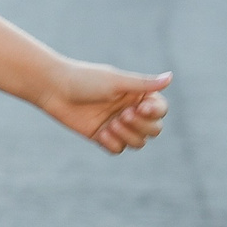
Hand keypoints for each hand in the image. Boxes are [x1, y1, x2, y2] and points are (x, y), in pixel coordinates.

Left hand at [41, 62, 171, 153]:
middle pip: (154, 130)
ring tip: (111, 124)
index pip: (160, 110)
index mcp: (137, 95)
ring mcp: (117, 125)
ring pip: (138, 143)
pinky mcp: (102, 136)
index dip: (155, 113)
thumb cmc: (86, 80)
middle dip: (141, 126)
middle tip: (122, 115)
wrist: (55, 89)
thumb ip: (144, 84)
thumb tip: (171, 77)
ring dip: (128, 135)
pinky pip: (118, 149)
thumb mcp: (117, 81)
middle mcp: (130, 110)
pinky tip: (100, 132)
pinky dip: (112, 143)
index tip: (141, 107)